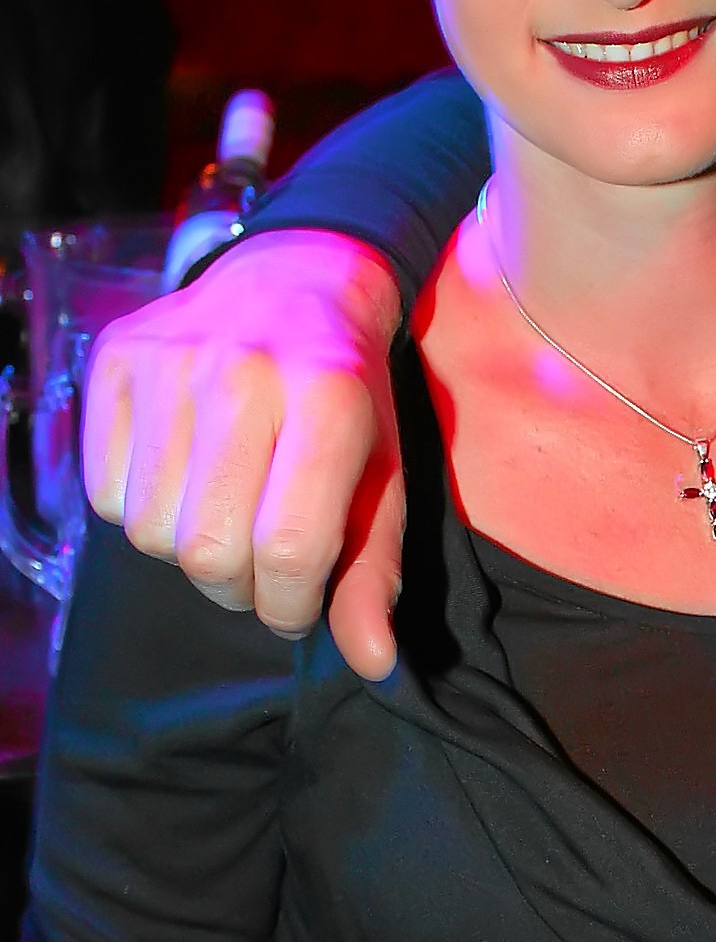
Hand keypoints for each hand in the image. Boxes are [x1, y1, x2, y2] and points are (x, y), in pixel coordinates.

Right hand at [81, 231, 404, 679]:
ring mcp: (169, 360)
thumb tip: (373, 663)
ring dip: (189, 551)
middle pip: (208, 550)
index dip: (291, 604)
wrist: (301, 277)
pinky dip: (143, 510)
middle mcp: (242, 372)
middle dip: (239, 588)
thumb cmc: (353, 394)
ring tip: (225, 518)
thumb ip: (375, 571)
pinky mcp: (114, 358)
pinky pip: (105, 492)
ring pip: (150, 531)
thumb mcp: (384, 476)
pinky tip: (184, 479)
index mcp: (329, 398)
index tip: (298, 603)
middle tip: (261, 567)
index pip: (288, 547)